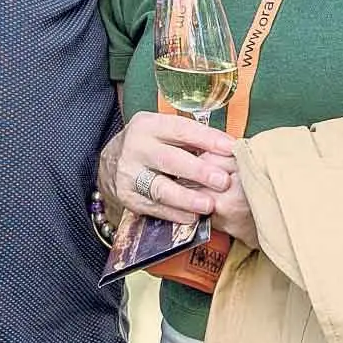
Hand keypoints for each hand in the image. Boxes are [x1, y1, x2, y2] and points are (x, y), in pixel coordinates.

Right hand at [98, 111, 236, 223]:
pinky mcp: (127, 196)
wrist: (111, 162)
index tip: (231, 148)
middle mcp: (135, 147)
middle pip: (169, 159)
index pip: (181, 129)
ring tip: (208, 205)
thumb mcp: (164, 132)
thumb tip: (229, 150)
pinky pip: (153, 207)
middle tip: (222, 180)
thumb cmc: (151, 145)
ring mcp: (128, 173)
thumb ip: (192, 139)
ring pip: (159, 187)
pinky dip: (174, 214)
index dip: (207, 139)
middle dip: (198, 171)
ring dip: (186, 198)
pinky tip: (192, 217)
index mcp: (148, 125)